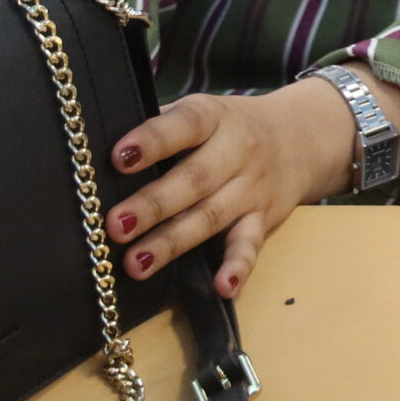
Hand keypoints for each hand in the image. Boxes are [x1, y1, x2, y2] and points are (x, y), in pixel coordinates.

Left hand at [106, 77, 356, 297]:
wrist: (303, 136)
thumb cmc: (228, 129)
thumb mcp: (202, 113)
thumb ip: (161, 128)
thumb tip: (96, 154)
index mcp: (213, 118)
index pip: (184, 126)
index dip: (152, 141)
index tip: (119, 158)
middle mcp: (237, 151)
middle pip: (195, 178)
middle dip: (154, 203)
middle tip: (116, 224)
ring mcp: (251, 188)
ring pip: (212, 216)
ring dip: (174, 241)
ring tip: (136, 263)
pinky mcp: (263, 220)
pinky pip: (251, 244)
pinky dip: (239, 267)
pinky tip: (223, 287)